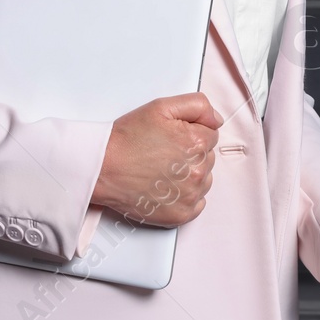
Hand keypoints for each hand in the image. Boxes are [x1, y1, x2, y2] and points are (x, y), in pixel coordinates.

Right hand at [90, 92, 221, 226]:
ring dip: (189, 174)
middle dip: (189, 153)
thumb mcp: (161, 107)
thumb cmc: (127, 139)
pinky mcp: (181, 214)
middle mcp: (197, 171)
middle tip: (162, 152)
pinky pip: (198, 203)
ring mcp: (190, 195)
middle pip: (207, 157)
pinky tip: (166, 186)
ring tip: (162, 169)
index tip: (171, 137)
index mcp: (196, 143)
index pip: (211, 134)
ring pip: (204, 179)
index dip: (190, 132)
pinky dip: (185, 195)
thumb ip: (197, 105)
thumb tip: (216, 119)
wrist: (103, 168)